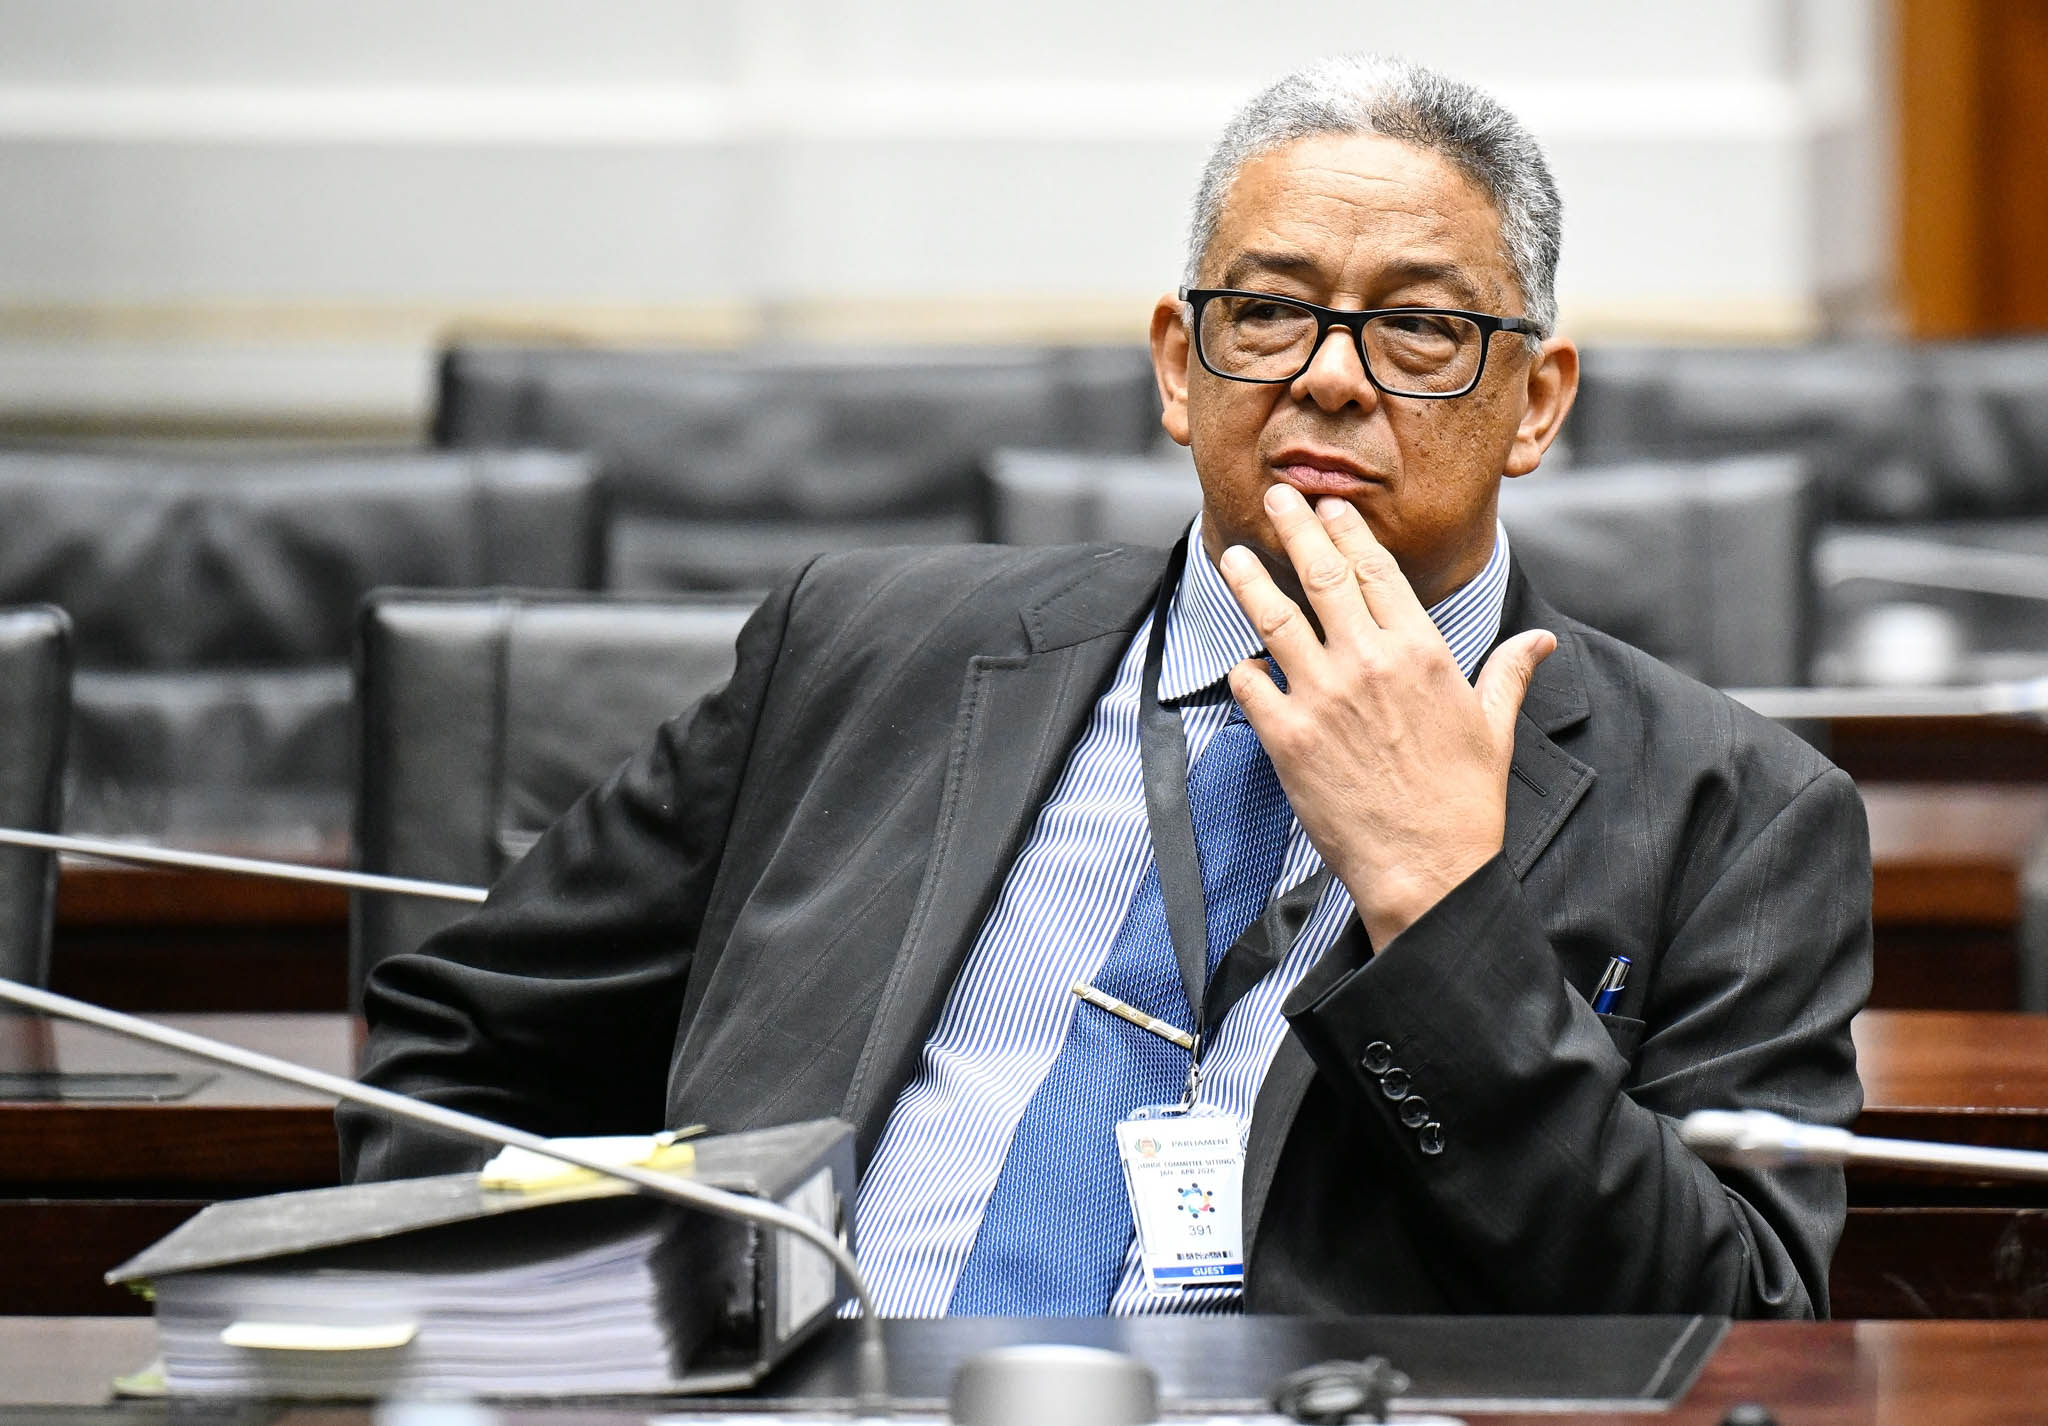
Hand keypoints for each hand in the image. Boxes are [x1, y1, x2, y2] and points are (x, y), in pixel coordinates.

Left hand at [1218, 485, 1555, 947]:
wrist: (1427, 868)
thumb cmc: (1463, 802)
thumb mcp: (1493, 727)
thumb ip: (1508, 673)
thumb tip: (1540, 641)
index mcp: (1421, 650)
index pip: (1376, 570)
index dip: (1348, 531)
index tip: (1330, 507)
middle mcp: (1368, 661)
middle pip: (1321, 575)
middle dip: (1296, 529)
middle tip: (1277, 499)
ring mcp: (1321, 696)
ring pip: (1274, 618)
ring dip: (1251, 580)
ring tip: (1233, 554)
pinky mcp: (1286, 736)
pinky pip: (1251, 685)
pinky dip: (1243, 670)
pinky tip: (1242, 663)